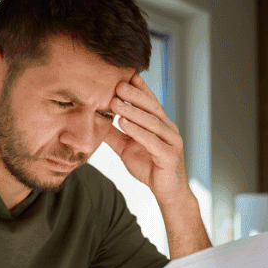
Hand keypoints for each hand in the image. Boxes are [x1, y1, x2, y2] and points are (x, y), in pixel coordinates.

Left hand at [104, 74, 190, 206]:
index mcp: (160, 124)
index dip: (139, 88)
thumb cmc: (150, 167)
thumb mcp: (127, 148)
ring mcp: (171, 141)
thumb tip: (95, 121)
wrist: (167, 192)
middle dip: (134, 95)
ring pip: (151, 122)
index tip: (125, 75)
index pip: (150, 102)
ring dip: (132, 111)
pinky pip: (152, 140)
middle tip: (118, 83)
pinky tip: (124, 123)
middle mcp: (168, 129)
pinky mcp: (169, 155)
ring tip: (115, 102)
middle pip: (151, 107)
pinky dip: (137, 131)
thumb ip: (114, 134)